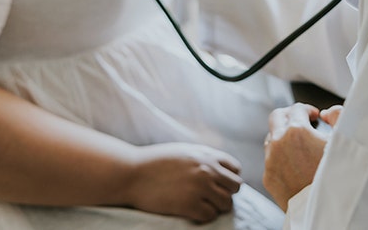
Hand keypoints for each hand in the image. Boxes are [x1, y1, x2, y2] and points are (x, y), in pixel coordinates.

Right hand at [125, 142, 243, 223]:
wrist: (131, 173)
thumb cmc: (155, 162)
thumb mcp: (183, 151)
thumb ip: (203, 157)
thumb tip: (220, 169)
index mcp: (206, 155)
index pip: (236, 169)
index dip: (229, 178)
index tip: (218, 184)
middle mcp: (207, 170)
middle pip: (235, 187)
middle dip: (226, 193)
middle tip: (211, 198)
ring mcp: (199, 188)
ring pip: (226, 203)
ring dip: (216, 206)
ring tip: (202, 205)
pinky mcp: (189, 205)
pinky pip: (210, 215)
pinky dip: (204, 215)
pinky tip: (192, 211)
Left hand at [262, 103, 340, 209]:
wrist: (327, 210)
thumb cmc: (339, 176)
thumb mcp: (344, 140)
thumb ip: (338, 116)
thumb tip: (327, 113)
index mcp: (296, 131)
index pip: (297, 108)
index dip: (308, 109)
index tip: (315, 116)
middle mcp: (278, 143)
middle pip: (276, 117)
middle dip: (290, 115)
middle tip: (302, 121)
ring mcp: (270, 161)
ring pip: (271, 139)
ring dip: (283, 136)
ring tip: (299, 145)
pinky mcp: (268, 178)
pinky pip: (270, 160)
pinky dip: (280, 157)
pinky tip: (295, 164)